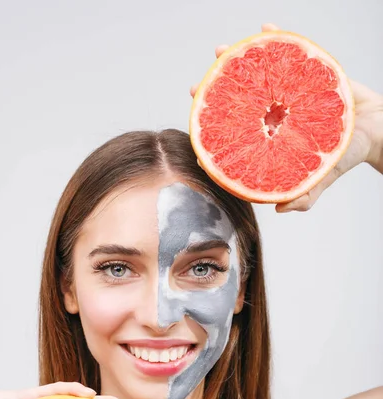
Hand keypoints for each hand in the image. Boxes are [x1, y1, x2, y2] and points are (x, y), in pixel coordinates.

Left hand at [190, 23, 382, 212]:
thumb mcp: (322, 178)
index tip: (198, 133)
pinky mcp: (304, 71)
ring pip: (257, 73)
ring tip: (221, 51)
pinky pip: (288, 52)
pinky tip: (266, 28)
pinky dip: (278, 37)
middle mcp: (273, 113)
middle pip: (238, 101)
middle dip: (214, 94)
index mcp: (271, 137)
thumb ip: (304, 195)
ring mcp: (286, 91)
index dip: (217, 134)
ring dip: (237, 60)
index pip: (239, 135)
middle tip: (197, 89)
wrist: (376, 128)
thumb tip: (279, 208)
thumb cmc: (344, 155)